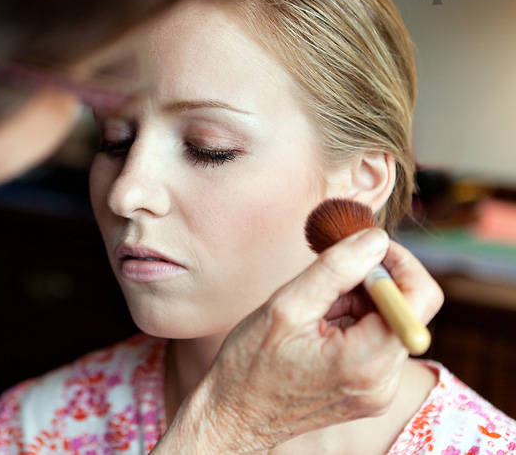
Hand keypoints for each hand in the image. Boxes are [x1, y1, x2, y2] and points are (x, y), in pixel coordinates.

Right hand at [151, 229, 443, 453]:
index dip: (400, 263)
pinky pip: (376, 342)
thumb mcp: (287, 306)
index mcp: (366, 362)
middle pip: (406, 309)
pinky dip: (352, 324)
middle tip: (325, 282)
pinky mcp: (369, 392)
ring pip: (389, 323)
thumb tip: (377, 238)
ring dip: (356, 304)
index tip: (367, 247)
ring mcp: (378, 390)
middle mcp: (382, 381)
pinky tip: (317, 331)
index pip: (420, 298)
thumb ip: (336, 268)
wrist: (233, 415)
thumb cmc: (250, 364)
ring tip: (313, 314)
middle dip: (369, 284)